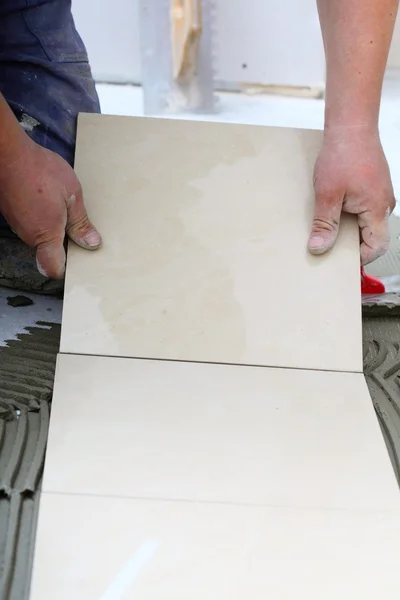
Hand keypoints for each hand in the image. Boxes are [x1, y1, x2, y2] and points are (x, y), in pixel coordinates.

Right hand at [0, 137, 100, 278]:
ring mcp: (17, 224)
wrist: (7, 152)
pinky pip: (29, 222)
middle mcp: (28, 235)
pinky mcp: (11, 213)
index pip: (52, 268)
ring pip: (38, 235)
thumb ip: (80, 223)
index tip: (76, 257)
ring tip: (60, 205)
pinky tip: (46, 198)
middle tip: (75, 223)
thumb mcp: (72, 196)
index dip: (63, 269)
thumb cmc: (40, 171)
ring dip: (51, 226)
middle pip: (47, 251)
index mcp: (46, 234)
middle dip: (62, 242)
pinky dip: (39, 215)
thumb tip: (92, 243)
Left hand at [308, 126, 394, 264]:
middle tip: (330, 247)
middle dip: (351, 246)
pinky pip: (364, 210)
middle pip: (371, 237)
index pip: (377, 246)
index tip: (340, 262)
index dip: (360, 259)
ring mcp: (380, 196)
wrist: (351, 126)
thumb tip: (319, 248)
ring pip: (366, 224)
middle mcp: (384, 204)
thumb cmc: (343, 154)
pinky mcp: (373, 188)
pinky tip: (333, 212)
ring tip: (329, 227)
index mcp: (377, 209)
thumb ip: (324, 224)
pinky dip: (350, 216)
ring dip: (348, 229)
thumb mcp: (327, 194)